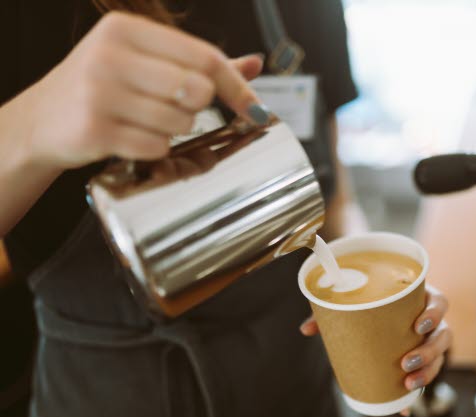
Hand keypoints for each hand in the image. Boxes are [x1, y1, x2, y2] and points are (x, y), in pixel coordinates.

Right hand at [20, 12, 264, 170]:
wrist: (41, 120)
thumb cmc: (101, 87)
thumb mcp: (144, 61)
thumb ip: (199, 63)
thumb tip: (256, 64)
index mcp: (126, 30)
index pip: (205, 57)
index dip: (237, 87)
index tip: (256, 109)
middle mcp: (110, 56)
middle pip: (197, 89)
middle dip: (198, 107)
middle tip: (176, 107)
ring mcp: (99, 93)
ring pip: (180, 122)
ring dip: (174, 130)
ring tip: (145, 120)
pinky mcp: (94, 130)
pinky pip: (156, 147)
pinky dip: (155, 149)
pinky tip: (131, 136)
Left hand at [299, 285, 451, 403]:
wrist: (376, 320)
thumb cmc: (371, 307)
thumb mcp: (356, 307)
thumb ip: (333, 314)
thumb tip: (306, 329)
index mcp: (420, 300)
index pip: (439, 302)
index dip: (434, 313)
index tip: (418, 325)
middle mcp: (431, 321)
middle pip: (444, 334)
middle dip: (429, 351)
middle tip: (406, 362)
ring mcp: (431, 342)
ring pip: (441, 358)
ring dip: (428, 373)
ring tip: (408, 384)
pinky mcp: (424, 362)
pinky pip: (427, 377)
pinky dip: (416, 395)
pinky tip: (405, 408)